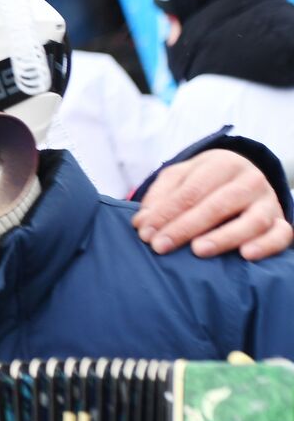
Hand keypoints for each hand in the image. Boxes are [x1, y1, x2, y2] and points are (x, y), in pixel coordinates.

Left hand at [132, 149, 292, 259]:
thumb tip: (141, 223)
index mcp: (223, 164)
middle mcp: (250, 180)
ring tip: (199, 250)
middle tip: (161, 246)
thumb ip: (159, 197)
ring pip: (253, 220)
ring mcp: (268, 202)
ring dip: (225, 237)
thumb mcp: (178, 178)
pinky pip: (281, 234)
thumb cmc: (202, 181)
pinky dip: (267, 245)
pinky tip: (246, 255)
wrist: (242, 177)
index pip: (192, 190)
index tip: (145, 233)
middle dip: (186, 227)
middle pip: (219, 204)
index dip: (166, 213)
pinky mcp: (281, 221)